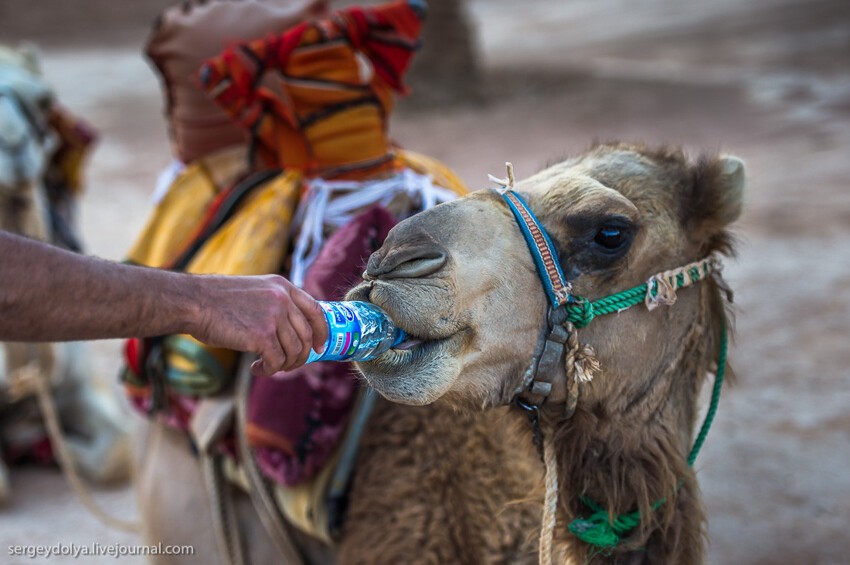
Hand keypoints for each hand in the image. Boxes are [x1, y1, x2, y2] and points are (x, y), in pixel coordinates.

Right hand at [188, 274, 326, 375]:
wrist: (194, 301)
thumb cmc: (218, 300)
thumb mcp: (256, 290)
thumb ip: (276, 304)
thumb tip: (292, 332)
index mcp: (283, 286)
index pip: (316, 311)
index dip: (322, 332)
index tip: (320, 347)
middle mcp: (283, 299)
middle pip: (306, 336)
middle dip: (300, 356)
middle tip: (286, 365)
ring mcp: (274, 317)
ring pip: (294, 351)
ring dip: (283, 365)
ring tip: (267, 367)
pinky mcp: (262, 336)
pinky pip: (277, 361)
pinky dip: (269, 370)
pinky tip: (257, 369)